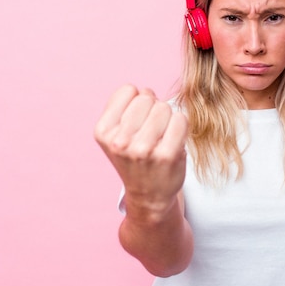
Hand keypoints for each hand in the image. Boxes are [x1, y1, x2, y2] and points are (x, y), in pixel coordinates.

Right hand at [94, 84, 187, 215]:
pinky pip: (180, 119)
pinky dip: (181, 126)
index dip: (137, 100)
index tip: (137, 119)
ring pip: (164, 107)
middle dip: (153, 107)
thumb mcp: (117, 133)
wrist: (149, 195)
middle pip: (147, 97)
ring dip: (167, 118)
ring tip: (161, 137)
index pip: (128, 90)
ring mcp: (143, 150)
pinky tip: (173, 141)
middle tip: (152, 129)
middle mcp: (120, 142)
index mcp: (103, 132)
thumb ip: (126, 107)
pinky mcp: (167, 155)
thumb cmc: (136, 158)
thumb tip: (146, 91)